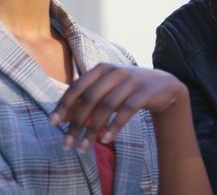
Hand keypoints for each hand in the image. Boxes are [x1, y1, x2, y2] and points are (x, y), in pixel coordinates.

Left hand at [49, 64, 188, 151]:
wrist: (164, 86)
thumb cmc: (128, 90)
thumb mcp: (106, 90)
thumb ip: (85, 100)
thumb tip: (59, 118)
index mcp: (102, 69)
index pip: (77, 86)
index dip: (64, 105)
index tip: (53, 123)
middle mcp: (115, 72)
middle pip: (90, 99)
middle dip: (76, 123)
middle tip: (67, 144)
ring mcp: (131, 81)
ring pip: (106, 106)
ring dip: (93, 129)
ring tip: (84, 147)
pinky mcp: (145, 92)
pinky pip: (126, 111)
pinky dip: (114, 126)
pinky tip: (106, 140)